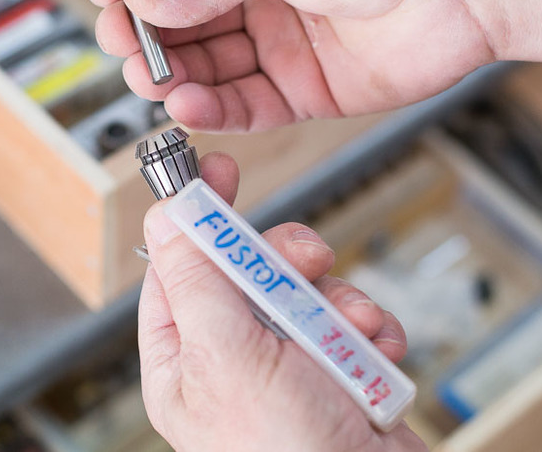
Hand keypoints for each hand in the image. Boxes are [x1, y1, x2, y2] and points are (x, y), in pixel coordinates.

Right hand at [84, 0, 493, 132]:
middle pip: (183, 21)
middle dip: (149, 35)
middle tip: (127, 47)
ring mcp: (280, 43)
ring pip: (209, 67)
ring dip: (174, 76)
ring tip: (152, 79)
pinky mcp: (304, 89)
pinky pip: (246, 104)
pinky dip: (214, 108)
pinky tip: (188, 104)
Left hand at [138, 152, 427, 451]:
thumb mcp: (229, 355)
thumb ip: (199, 278)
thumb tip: (165, 214)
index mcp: (186, 359)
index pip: (181, 267)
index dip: (200, 216)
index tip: (218, 170)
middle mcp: (232, 359)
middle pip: (250, 269)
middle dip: (287, 262)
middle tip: (308, 260)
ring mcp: (287, 365)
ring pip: (309, 290)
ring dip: (339, 304)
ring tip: (351, 333)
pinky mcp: (337, 372)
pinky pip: (351, 321)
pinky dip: (369, 331)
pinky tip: (375, 354)